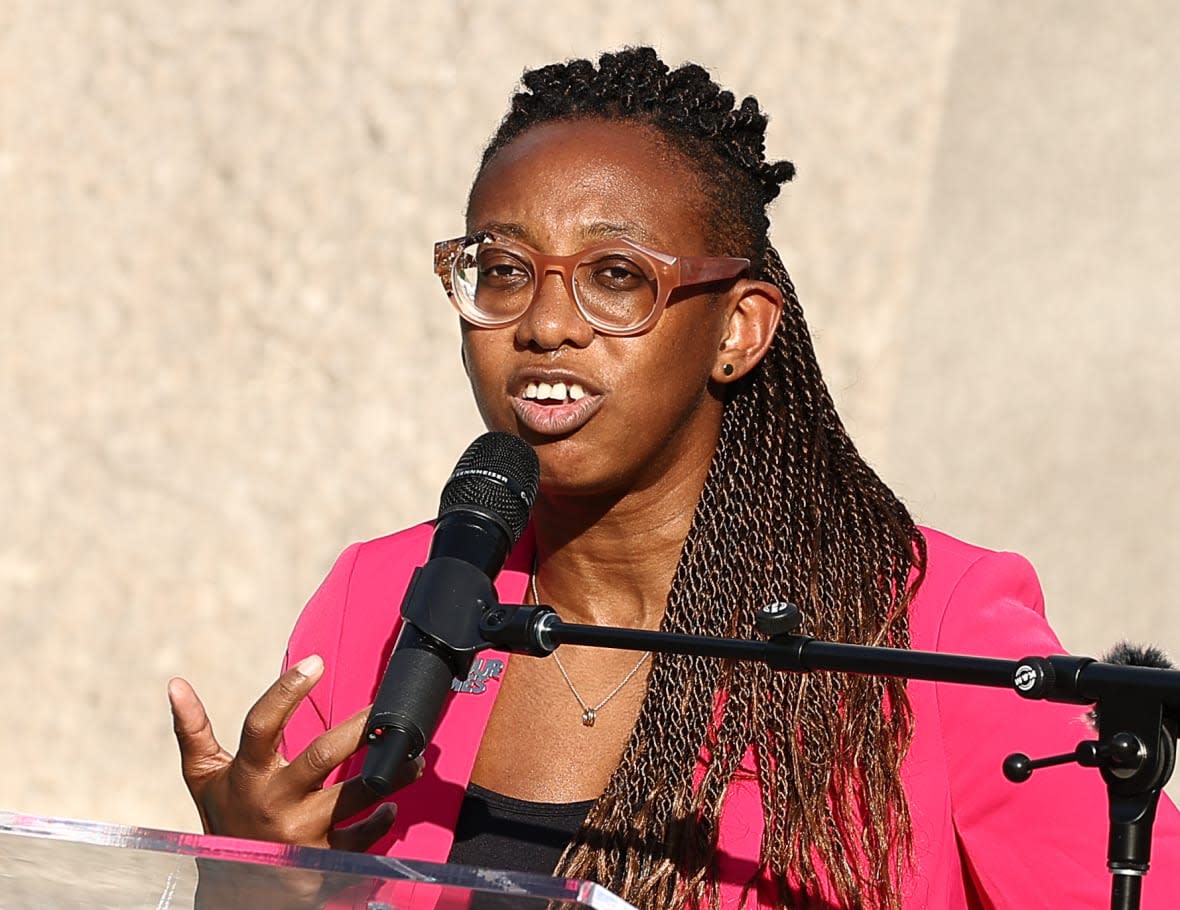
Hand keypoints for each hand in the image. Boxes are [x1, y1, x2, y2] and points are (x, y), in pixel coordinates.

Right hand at [168, 655, 422, 851]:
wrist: (232, 886)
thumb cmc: (224, 818)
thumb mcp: (204, 778)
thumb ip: (193, 731)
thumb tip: (175, 684)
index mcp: (247, 774)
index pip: (262, 723)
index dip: (287, 690)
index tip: (315, 661)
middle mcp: (274, 802)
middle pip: (322, 756)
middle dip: (358, 729)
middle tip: (384, 707)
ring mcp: (301, 832)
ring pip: (353, 796)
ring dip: (389, 773)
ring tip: (412, 751)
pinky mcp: (323, 859)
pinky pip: (360, 838)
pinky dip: (380, 820)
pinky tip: (391, 803)